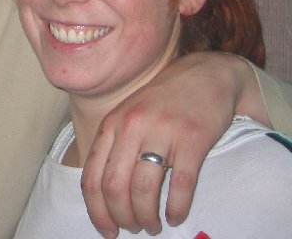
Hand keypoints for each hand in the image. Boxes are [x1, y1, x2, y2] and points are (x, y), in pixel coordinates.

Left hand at [80, 52, 260, 237]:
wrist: (205, 74)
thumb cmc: (163, 100)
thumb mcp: (128, 115)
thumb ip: (114, 145)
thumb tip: (103, 192)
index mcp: (112, 124)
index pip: (91, 176)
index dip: (96, 210)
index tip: (106, 230)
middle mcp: (131, 127)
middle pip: (114, 186)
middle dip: (121, 216)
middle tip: (132, 229)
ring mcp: (161, 132)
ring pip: (143, 189)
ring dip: (146, 216)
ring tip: (153, 226)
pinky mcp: (192, 139)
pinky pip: (180, 184)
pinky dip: (176, 207)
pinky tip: (176, 216)